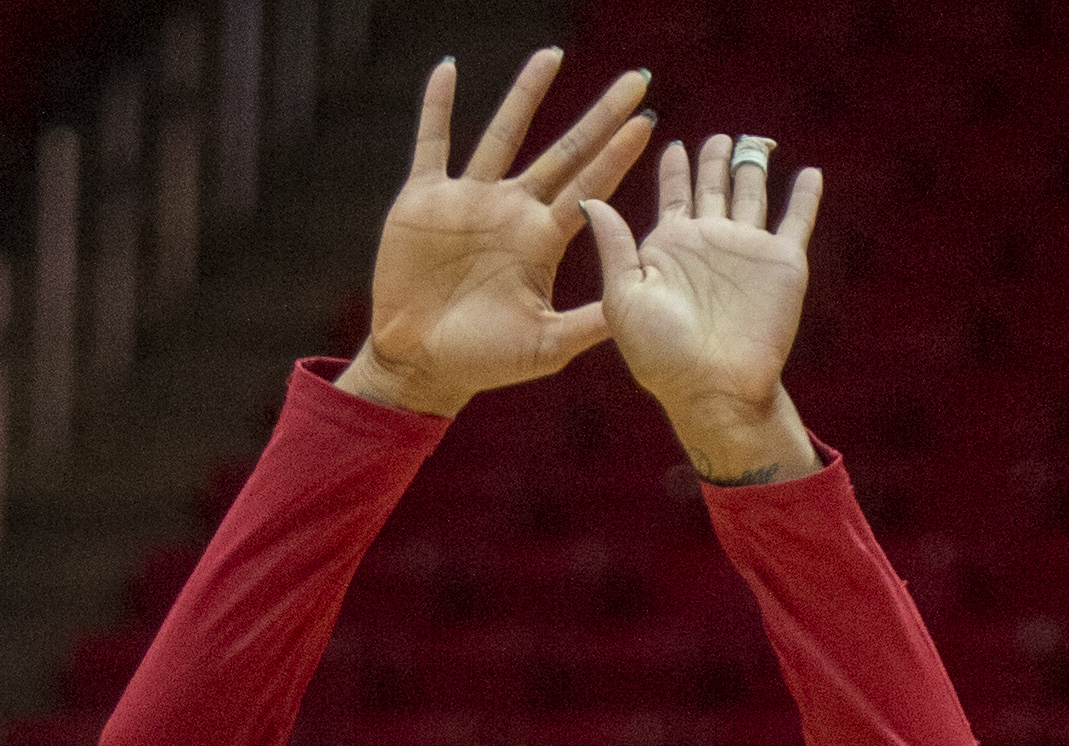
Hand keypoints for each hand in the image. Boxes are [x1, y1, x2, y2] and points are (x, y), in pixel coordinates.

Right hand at [340, 50, 653, 418]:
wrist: (420, 366)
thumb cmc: (483, 362)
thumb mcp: (546, 346)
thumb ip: (589, 322)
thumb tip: (638, 304)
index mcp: (542, 241)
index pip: (589, 186)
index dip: (618, 154)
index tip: (648, 120)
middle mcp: (512, 212)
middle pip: (564, 152)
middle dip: (600, 116)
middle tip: (636, 79)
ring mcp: (470, 200)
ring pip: (504, 134)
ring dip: (527, 95)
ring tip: (553, 55)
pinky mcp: (425, 199)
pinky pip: (432, 143)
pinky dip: (437, 106)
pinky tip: (448, 69)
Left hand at [584, 134, 822, 481]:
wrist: (713, 389)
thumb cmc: (660, 355)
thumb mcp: (623, 297)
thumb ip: (614, 247)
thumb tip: (590, 200)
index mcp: (670, 248)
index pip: (675, 196)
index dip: (674, 169)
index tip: (670, 144)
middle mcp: (709, 243)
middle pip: (714, 186)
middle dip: (714, 159)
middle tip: (714, 138)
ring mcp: (747, 249)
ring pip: (752, 192)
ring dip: (752, 166)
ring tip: (750, 142)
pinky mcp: (783, 261)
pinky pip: (797, 219)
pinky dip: (805, 196)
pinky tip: (809, 173)